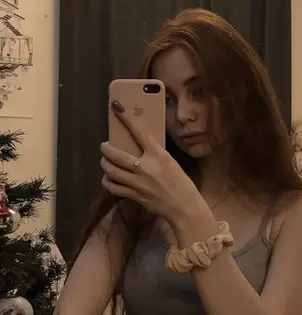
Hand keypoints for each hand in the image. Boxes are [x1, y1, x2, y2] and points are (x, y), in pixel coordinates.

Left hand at [100, 102, 205, 224]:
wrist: (184, 207)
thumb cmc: (181, 183)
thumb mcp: (170, 162)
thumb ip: (155, 154)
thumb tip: (140, 146)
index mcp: (158, 155)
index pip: (139, 132)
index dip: (126, 119)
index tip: (116, 108)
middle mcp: (145, 167)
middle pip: (116, 154)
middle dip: (106, 149)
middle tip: (104, 146)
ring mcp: (137, 183)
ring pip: (111, 171)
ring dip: (105, 164)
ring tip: (105, 161)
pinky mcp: (134, 195)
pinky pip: (113, 187)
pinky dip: (107, 181)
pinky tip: (108, 179)